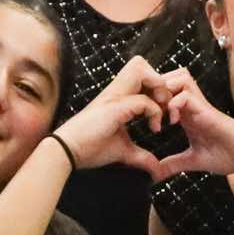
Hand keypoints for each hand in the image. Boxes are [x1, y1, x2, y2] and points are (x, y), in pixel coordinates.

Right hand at [56, 54, 174, 175]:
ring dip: (157, 86)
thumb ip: (142, 157)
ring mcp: (115, 96)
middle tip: (165, 105)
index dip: (157, 91)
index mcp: (117, 97)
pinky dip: (155, 112)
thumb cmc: (89, 149)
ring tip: (162, 108)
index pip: (142, 78)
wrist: (68, 151)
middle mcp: (116, 91)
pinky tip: (154, 128)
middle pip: (140, 64)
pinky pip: (143, 100)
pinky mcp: (115, 106)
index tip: (164, 116)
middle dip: (159, 81)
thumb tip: (156, 170)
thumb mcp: (123, 152)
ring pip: (140, 69)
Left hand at [157, 73, 233, 178]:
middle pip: (167, 76)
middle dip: (154, 90)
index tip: (142, 118)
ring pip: (177, 77)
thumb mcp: (193, 160)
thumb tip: (155, 174)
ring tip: (159, 114)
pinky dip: (174, 105)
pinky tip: (173, 123)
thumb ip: (174, 163)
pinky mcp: (206, 109)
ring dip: (164, 92)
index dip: (150, 98)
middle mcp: (191, 104)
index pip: (163, 91)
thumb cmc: (228, 155)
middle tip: (147, 111)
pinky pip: (185, 95)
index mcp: (186, 113)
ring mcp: (199, 104)